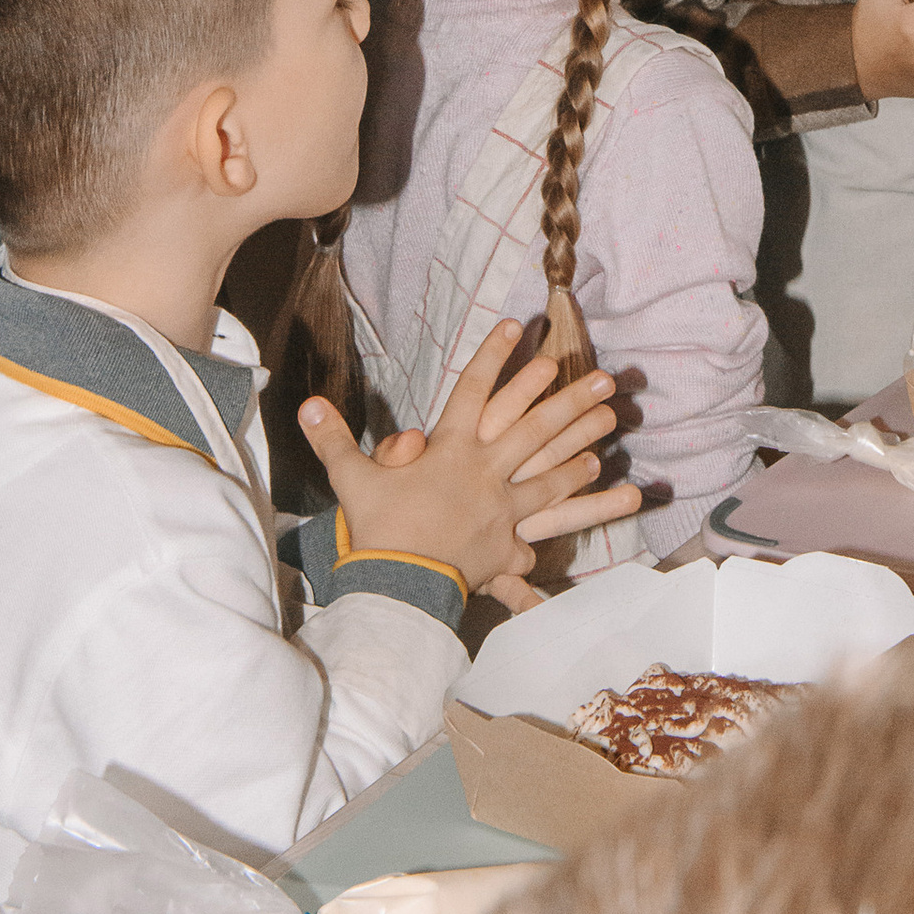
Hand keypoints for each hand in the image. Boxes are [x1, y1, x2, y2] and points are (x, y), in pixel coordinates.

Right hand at [295, 320, 638, 604]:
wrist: (396, 586)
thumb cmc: (376, 530)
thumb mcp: (353, 480)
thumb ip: (334, 441)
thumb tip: (306, 405)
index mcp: (449, 450)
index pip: (474, 390)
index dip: (495, 355)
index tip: (518, 326)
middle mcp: (484, 473)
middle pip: (535, 428)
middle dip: (571, 399)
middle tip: (605, 378)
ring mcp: (501, 510)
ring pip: (550, 476)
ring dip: (579, 452)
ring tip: (606, 436)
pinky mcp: (505, 547)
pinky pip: (540, 538)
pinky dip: (562, 531)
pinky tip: (583, 525)